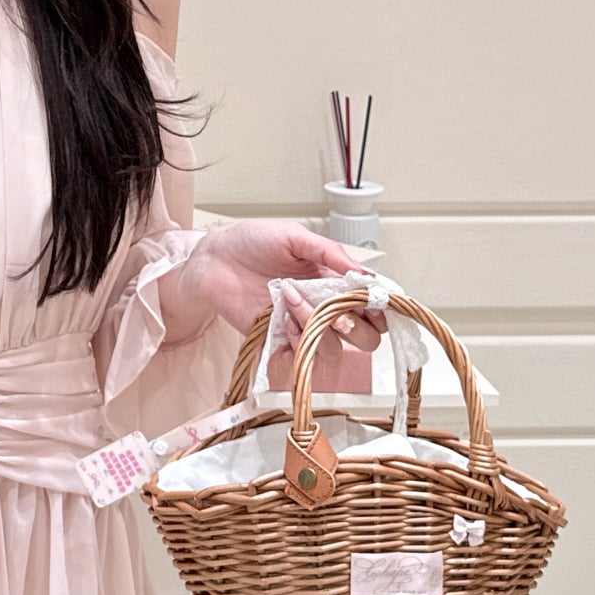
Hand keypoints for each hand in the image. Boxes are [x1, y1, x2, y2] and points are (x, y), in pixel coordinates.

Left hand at [181, 223, 386, 397]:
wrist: (214, 257)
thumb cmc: (252, 241)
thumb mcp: (295, 237)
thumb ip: (330, 254)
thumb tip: (366, 275)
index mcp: (334, 281)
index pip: (372, 308)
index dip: (380, 311)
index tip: (373, 304)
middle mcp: (323, 308)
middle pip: (363, 338)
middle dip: (355, 327)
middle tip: (335, 310)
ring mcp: (302, 326)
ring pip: (333, 349)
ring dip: (317, 326)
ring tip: (291, 301)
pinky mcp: (278, 340)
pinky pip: (300, 357)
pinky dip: (297, 342)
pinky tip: (282, 320)